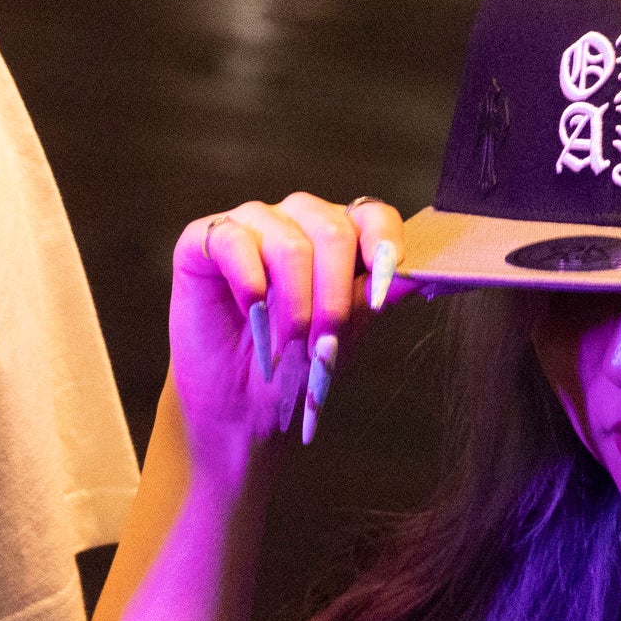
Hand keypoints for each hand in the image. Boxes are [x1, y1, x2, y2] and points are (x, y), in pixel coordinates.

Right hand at [168, 194, 404, 479]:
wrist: (235, 403)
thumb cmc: (291, 366)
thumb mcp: (343, 335)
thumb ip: (371, 299)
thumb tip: (414, 278)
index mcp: (338, 235)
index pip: (373, 216)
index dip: (384, 247)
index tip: (382, 293)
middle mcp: (296, 219)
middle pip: (332, 232)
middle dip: (333, 297)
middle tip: (322, 344)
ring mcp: (251, 224)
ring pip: (288, 244)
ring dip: (293, 305)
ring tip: (286, 345)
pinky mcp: (205, 238)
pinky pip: (235, 243)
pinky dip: (249, 286)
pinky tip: (251, 315)